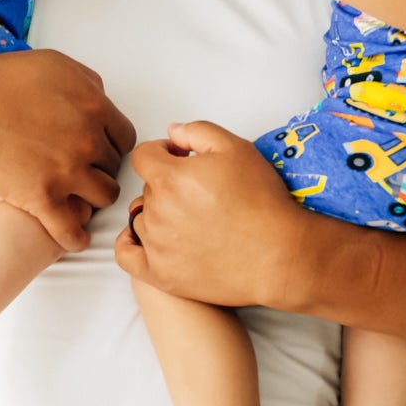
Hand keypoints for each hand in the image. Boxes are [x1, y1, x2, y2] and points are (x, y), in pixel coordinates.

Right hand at [0, 49, 136, 251]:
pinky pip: (73, 230)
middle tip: (80, 174)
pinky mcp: (42, 198)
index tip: (96, 153)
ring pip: (103, 197)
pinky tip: (72, 237)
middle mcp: (87, 139)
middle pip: (113, 167)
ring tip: (78, 200)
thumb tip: (101, 99)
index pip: (124, 138)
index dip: (109, 146)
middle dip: (99, 170)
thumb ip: (86, 83)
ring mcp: (67, 171)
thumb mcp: (51, 65)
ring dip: (92, 200)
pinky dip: (75, 237)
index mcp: (94, 106)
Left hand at [114, 120, 308, 306]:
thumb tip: (171, 133)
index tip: (180, 158)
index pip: (144, 156)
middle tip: (199, 192)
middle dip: (167, 183)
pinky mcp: (161, 274)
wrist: (279, 255)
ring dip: (158, 213)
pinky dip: (131, 243)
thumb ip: (197, 131)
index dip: (162, 151)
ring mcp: (156, 246)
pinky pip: (127, 255)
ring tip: (189, 218)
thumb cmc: (261, 201)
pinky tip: (147, 238)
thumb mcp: (236, 148)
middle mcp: (157, 212)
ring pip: (141, 218)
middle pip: (147, 188)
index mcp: (170, 178)